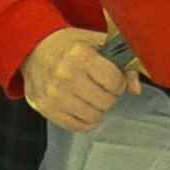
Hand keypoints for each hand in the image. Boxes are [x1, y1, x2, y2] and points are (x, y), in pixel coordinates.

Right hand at [22, 26, 136, 132]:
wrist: (33, 48)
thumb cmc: (69, 45)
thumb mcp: (96, 42)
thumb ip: (121, 62)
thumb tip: (136, 87)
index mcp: (80, 55)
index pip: (114, 82)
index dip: (118, 82)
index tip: (112, 78)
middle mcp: (65, 75)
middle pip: (105, 101)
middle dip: (109, 96)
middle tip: (101, 88)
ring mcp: (53, 94)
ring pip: (93, 117)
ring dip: (97, 109)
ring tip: (90, 97)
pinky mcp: (45, 108)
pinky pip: (76, 126)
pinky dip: (84, 120)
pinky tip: (82, 108)